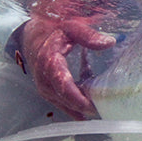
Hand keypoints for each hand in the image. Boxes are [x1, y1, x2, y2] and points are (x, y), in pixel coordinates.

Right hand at [19, 0, 116, 118]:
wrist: (31, 38)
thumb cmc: (54, 32)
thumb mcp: (71, 28)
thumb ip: (89, 36)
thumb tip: (110, 42)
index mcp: (50, 63)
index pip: (64, 86)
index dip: (78, 99)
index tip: (94, 106)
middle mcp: (44, 80)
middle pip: (65, 100)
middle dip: (84, 107)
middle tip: (105, 109)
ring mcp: (44, 89)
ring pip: (64, 105)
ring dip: (81, 109)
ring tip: (101, 110)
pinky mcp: (47, 93)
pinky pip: (62, 105)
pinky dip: (75, 108)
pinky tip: (89, 112)